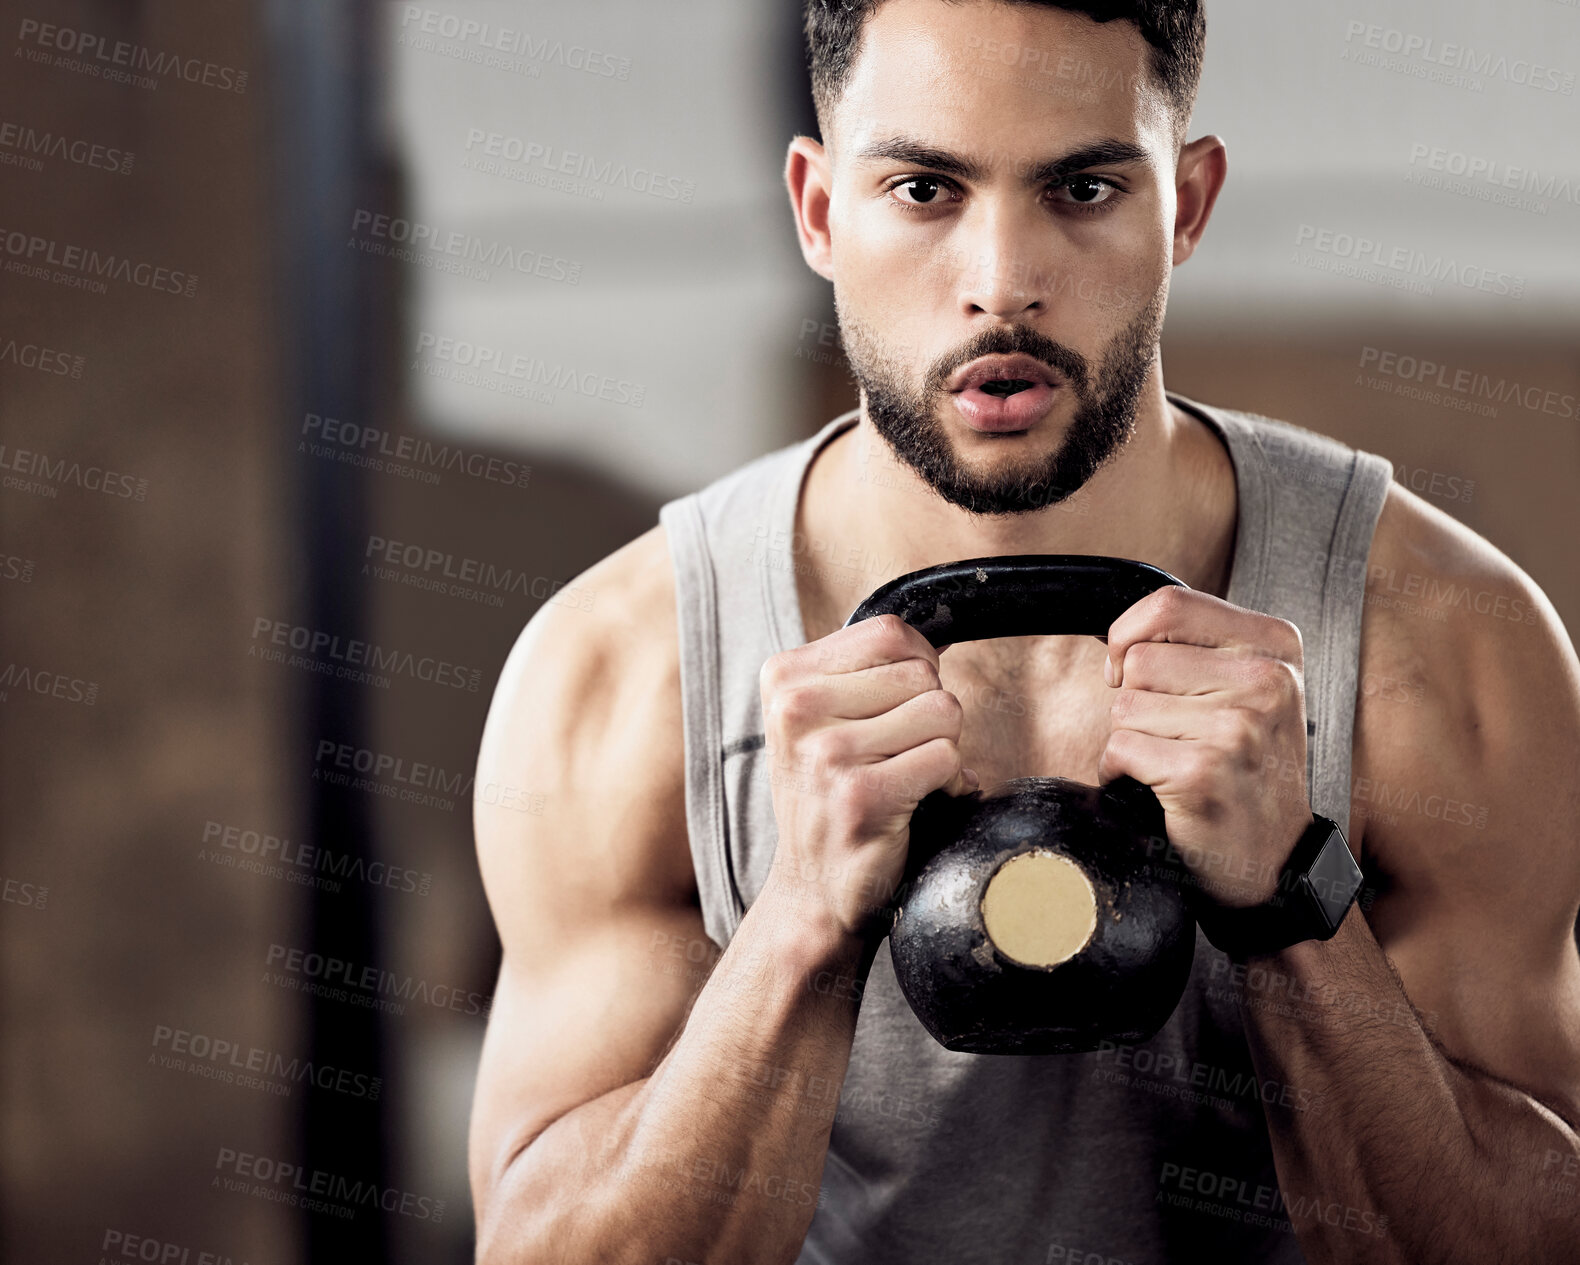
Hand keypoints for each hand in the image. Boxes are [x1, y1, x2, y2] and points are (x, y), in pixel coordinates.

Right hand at [760, 614, 977, 939]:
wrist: (812, 889)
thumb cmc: (828, 797)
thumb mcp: (820, 719)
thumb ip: (863, 671)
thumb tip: (936, 639)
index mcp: (784, 676)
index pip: (890, 632)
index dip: (918, 664)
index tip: (901, 705)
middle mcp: (797, 708)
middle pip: (922, 672)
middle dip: (930, 713)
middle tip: (899, 752)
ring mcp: (827, 754)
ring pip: (943, 710)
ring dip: (942, 748)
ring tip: (905, 775)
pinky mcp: (862, 796)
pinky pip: (947, 758)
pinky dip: (949, 783)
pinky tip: (916, 802)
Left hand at [1097, 587, 1311, 908]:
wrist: (1274, 861)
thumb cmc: (1250, 772)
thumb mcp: (1247, 689)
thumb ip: (1197, 646)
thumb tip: (1120, 637)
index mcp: (1276, 647)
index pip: (1170, 603)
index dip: (1131, 636)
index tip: (1134, 669)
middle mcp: (1266, 681)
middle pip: (1139, 659)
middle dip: (1136, 699)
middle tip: (1178, 735)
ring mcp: (1237, 728)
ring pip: (1124, 706)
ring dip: (1133, 738)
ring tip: (1178, 760)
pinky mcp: (1202, 772)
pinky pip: (1119, 749)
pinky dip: (1122, 772)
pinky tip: (1162, 787)